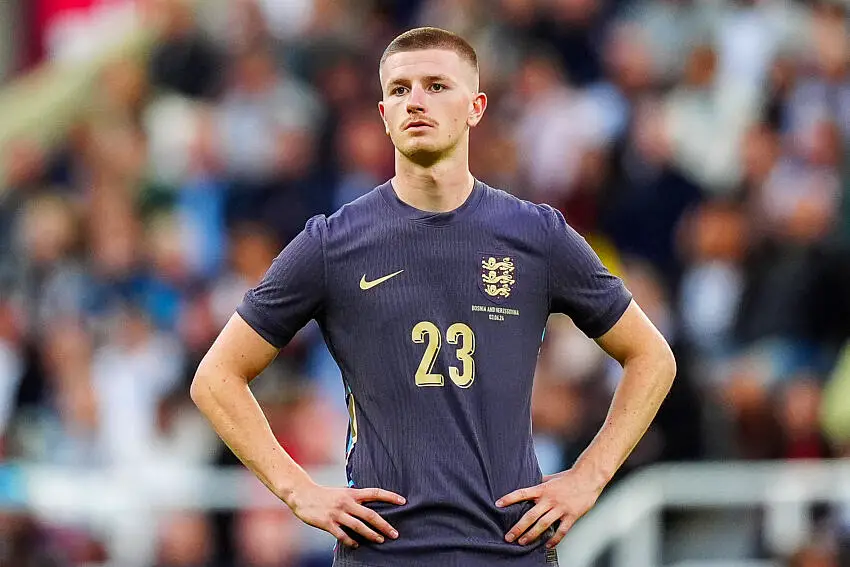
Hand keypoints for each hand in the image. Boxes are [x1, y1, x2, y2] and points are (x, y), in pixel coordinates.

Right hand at [286, 482, 405, 547]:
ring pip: (359, 526)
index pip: (375, 493)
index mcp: (352, 493)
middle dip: (384, 525)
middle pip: (370, 514)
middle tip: (395, 533)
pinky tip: (357, 544)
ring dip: (371, 534)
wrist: (302, 494)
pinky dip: (351, 541)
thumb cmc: (324, 494)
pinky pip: (342, 535)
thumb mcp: (342, 492)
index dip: (390, 497)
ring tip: (381, 540)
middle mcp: (346, 502)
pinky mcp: (327, 523)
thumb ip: (355, 497)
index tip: (403, 501)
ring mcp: (337, 513)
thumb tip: (369, 503)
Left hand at [496, 468, 603, 548]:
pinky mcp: (571, 516)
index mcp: (542, 489)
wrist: (588, 478)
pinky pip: (561, 531)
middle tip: (508, 537)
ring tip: (522, 542)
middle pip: (530, 515)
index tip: (498, 505)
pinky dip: (554, 539)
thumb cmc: (569, 477)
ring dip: (532, 535)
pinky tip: (547, 545)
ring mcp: (560, 508)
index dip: (509, 499)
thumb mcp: (551, 478)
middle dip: (518, 527)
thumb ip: (540, 484)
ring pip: (543, 525)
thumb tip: (529, 484)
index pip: (522, 493)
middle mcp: (549, 499)